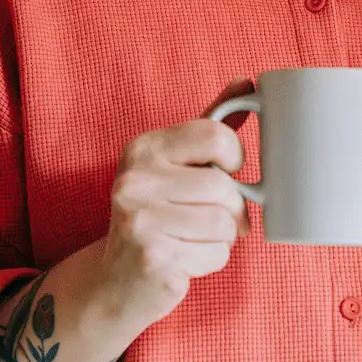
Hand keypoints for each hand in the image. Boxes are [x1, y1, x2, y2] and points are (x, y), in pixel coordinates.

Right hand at [89, 112, 250, 328]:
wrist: (114, 280)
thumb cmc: (156, 215)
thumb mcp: (174, 164)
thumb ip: (209, 126)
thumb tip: (248, 82)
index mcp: (143, 148)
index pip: (216, 136)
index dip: (233, 159)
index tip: (222, 173)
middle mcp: (134, 180)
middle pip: (225, 188)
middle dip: (232, 210)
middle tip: (212, 218)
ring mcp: (140, 221)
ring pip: (225, 224)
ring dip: (222, 238)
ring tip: (194, 239)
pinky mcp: (153, 259)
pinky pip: (216, 255)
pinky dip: (211, 261)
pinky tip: (184, 259)